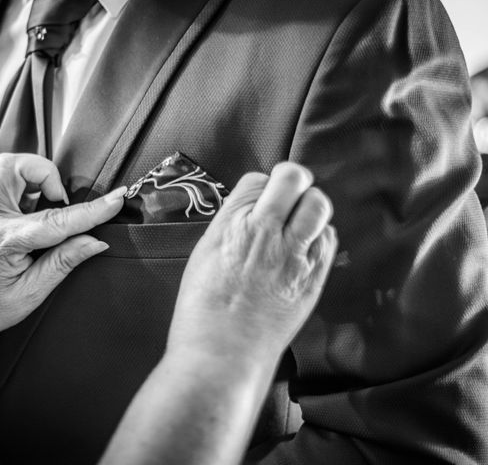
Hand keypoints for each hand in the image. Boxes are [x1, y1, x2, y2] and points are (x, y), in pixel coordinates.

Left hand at [0, 153, 125, 349]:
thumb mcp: (31, 294)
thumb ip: (63, 262)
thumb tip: (94, 242)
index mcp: (6, 242)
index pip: (58, 220)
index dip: (92, 210)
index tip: (117, 198)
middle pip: (14, 168)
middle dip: (46, 174)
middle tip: (59, 199)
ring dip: (22, 169)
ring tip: (38, 191)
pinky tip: (13, 189)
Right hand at [168, 162, 336, 371]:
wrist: (222, 354)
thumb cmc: (203, 311)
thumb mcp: (205, 254)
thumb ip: (230, 225)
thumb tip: (250, 210)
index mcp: (231, 225)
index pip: (257, 179)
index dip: (261, 186)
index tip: (261, 197)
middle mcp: (265, 233)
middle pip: (293, 179)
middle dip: (293, 181)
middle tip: (289, 194)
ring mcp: (293, 255)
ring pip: (319, 205)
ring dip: (311, 206)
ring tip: (301, 221)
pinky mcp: (313, 278)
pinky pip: (330, 240)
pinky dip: (321, 237)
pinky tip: (305, 248)